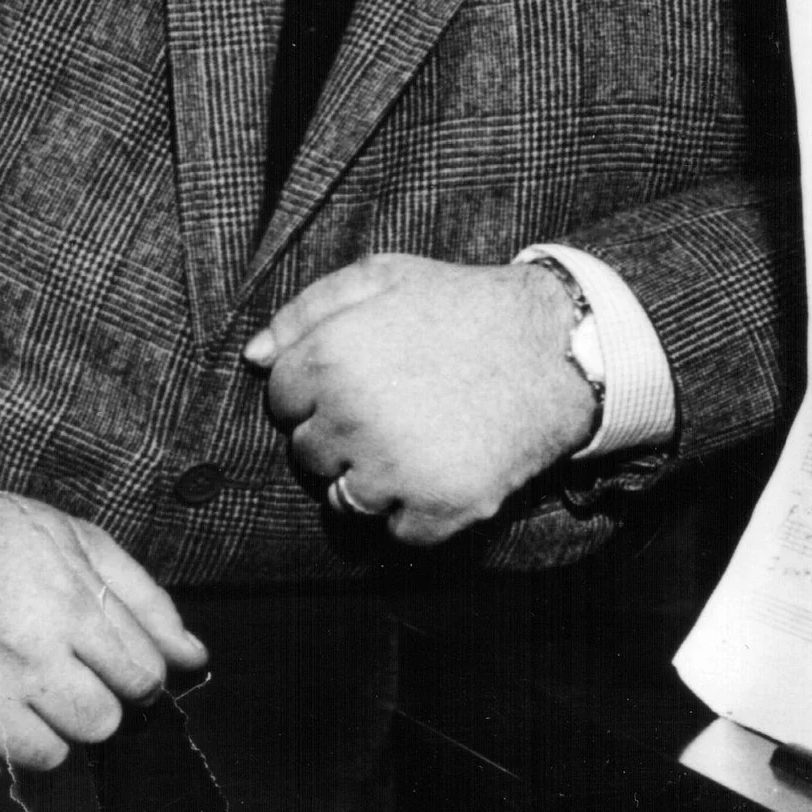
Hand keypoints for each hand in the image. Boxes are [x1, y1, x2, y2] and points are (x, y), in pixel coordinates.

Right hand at [0, 494, 205, 779]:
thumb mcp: (75, 541)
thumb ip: (143, 600)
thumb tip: (194, 658)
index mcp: (69, 605)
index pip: (143, 679)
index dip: (133, 673)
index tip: (106, 661)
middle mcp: (25, 656)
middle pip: (100, 726)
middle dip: (90, 704)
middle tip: (57, 675)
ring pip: (48, 759)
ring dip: (40, 733)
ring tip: (14, 691)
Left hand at [244, 255, 591, 543]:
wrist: (557, 346)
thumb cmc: (460, 308)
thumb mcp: (382, 277)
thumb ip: (307, 310)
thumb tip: (254, 357)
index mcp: (329, 358)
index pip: (280, 402)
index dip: (317, 392)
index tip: (362, 380)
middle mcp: (353, 417)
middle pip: (307, 454)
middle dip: (341, 436)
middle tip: (397, 407)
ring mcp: (395, 468)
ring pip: (343, 500)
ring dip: (372, 480)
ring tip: (418, 441)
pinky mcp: (439, 507)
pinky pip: (397, 534)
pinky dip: (417, 514)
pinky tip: (443, 471)